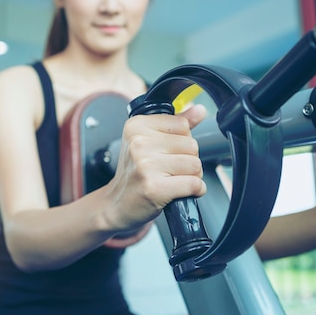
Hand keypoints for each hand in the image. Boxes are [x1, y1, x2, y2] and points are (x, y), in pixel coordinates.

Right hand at [101, 104, 206, 231]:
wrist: (116, 205)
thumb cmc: (134, 173)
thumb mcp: (148, 142)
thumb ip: (175, 124)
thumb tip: (200, 109)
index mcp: (136, 126)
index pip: (183, 125)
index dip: (181, 141)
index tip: (166, 152)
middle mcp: (139, 143)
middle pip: (191, 145)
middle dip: (187, 160)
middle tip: (168, 170)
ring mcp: (145, 166)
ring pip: (195, 165)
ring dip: (191, 177)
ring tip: (172, 180)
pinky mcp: (154, 188)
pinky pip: (194, 184)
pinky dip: (195, 191)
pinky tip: (179, 192)